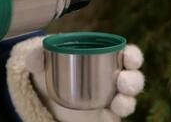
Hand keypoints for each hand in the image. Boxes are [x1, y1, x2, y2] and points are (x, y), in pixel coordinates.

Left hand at [7, 36, 144, 121]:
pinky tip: (113, 111)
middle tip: (123, 82)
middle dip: (134, 79)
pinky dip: (121, 112)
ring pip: (129, 99)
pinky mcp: (108, 116)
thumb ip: (36, 58)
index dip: (133, 56)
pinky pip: (120, 114)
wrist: (49, 97)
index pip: (127, 55)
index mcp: (104, 59)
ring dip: (128, 100)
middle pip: (133, 78)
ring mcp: (112, 99)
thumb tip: (36, 59)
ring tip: (118, 102)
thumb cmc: (53, 72)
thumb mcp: (43, 63)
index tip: (129, 57)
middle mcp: (113, 78)